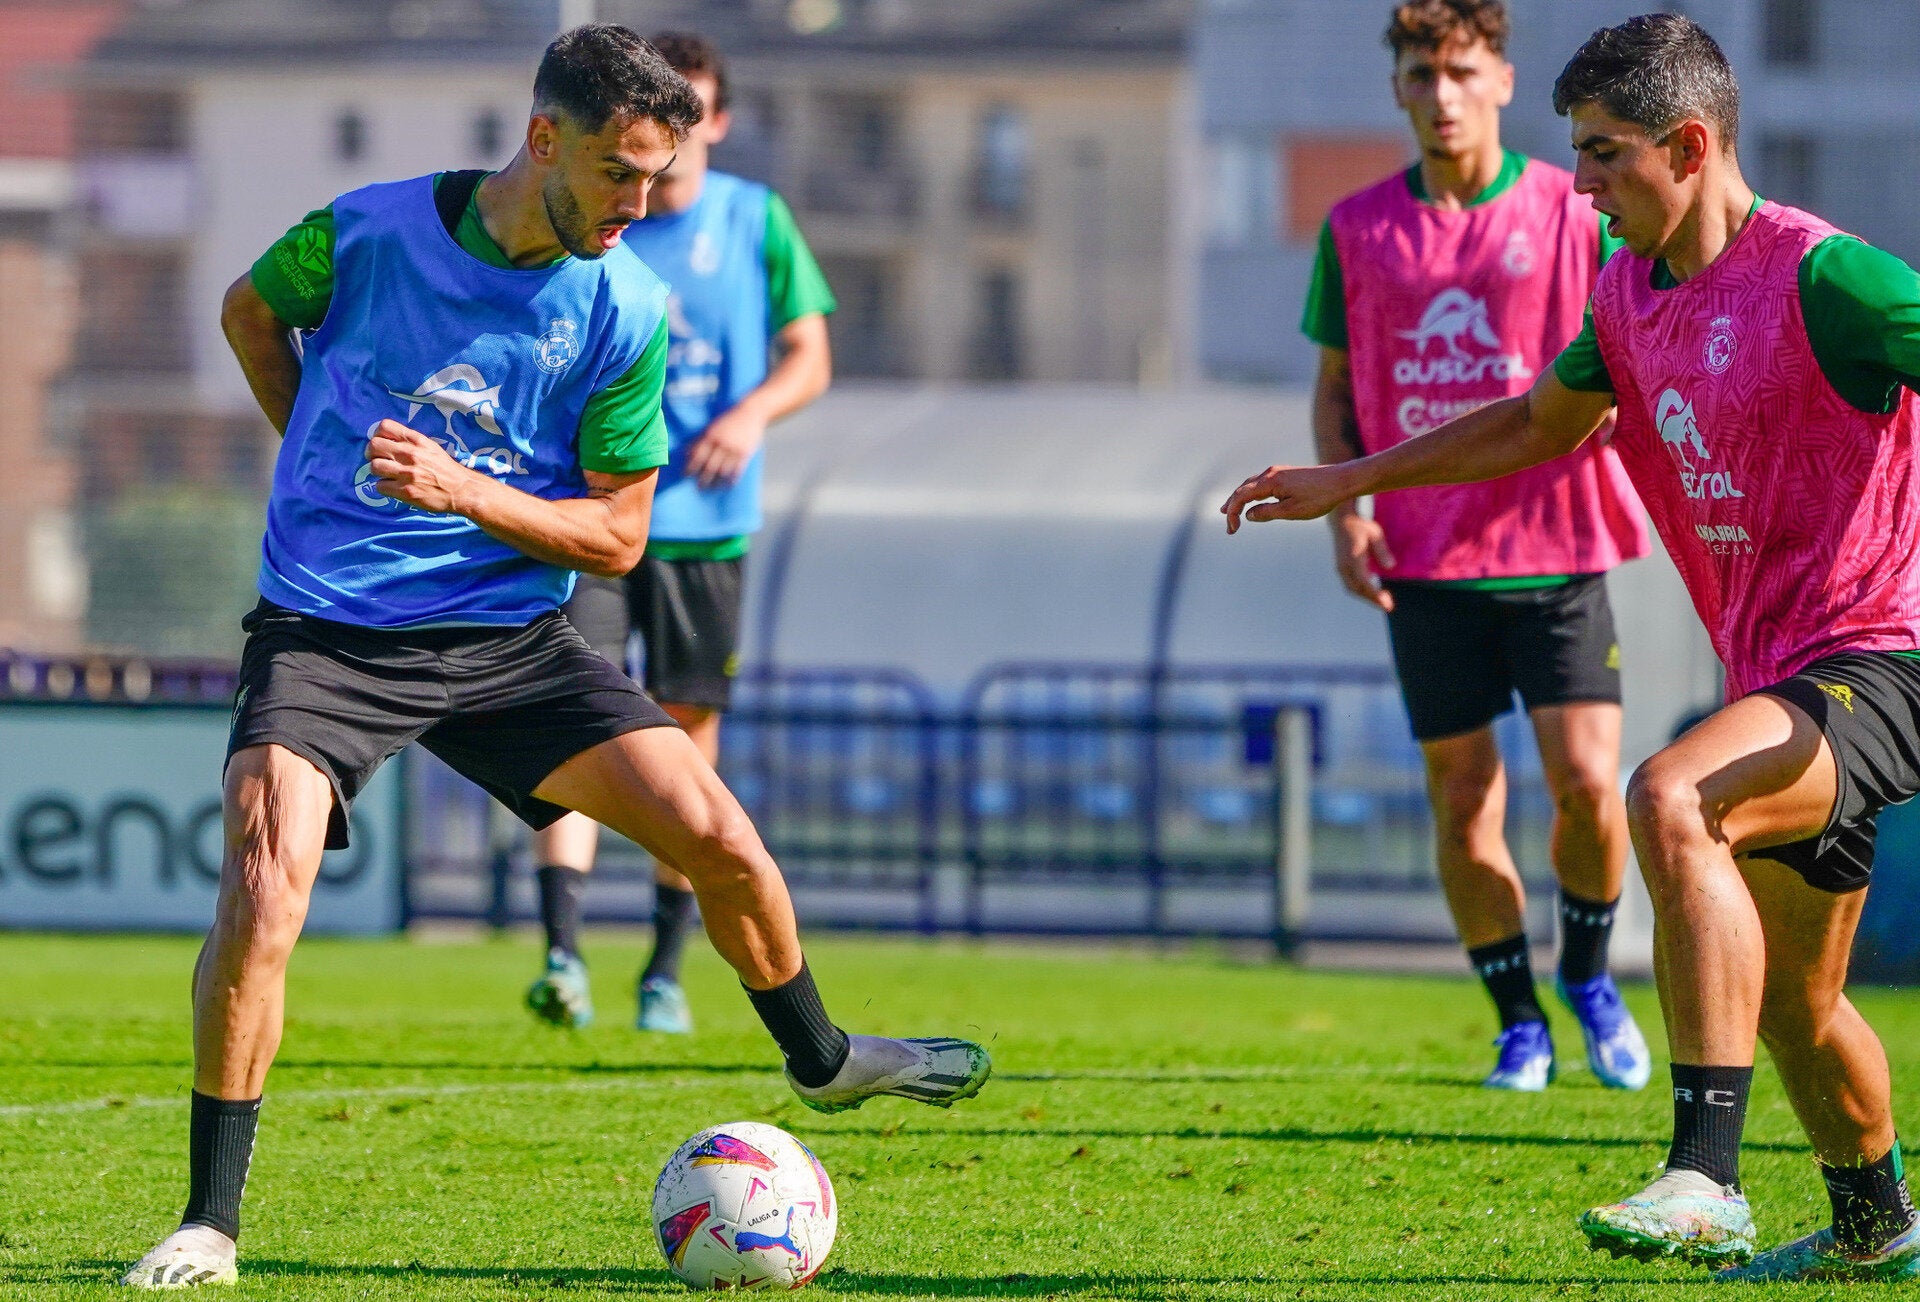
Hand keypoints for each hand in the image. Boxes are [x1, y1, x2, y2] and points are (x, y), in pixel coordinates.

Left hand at [364, 420, 476, 513]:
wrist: (461, 489)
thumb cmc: (445, 468)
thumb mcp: (430, 447)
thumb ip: (410, 441)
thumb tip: (388, 440)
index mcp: (416, 440)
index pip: (384, 426)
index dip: (378, 435)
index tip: (381, 444)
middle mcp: (410, 454)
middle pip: (374, 445)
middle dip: (371, 453)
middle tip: (377, 460)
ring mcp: (407, 473)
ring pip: (374, 466)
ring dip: (377, 472)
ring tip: (387, 475)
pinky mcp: (406, 491)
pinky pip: (380, 486)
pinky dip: (384, 487)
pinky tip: (393, 487)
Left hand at [684, 404, 767, 488]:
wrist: (751, 413)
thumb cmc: (729, 420)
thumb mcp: (712, 427)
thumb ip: (699, 439)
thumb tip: (686, 453)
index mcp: (711, 436)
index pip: (698, 455)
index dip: (691, 466)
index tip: (685, 475)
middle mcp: (722, 443)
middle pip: (710, 466)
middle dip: (703, 478)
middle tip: (699, 487)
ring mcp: (734, 449)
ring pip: (723, 471)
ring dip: (717, 482)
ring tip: (712, 488)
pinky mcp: (745, 453)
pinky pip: (737, 470)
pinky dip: (732, 479)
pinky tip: (728, 485)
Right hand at [1221, 463, 1357, 532]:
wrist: (1342, 481)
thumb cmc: (1319, 497)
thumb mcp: (1291, 511)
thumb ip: (1267, 513)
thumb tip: (1248, 515)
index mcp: (1270, 481)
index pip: (1241, 496)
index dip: (1233, 512)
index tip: (1232, 530)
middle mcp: (1271, 473)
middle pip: (1243, 488)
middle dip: (1233, 506)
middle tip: (1229, 525)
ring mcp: (1278, 472)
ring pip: (1252, 485)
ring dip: (1241, 499)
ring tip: (1232, 511)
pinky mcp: (1286, 474)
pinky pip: (1262, 484)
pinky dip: (1253, 494)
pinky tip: (1253, 502)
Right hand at [1330, 511, 1395, 611]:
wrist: (1342, 521)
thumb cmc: (1360, 526)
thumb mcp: (1375, 533)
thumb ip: (1381, 550)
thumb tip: (1390, 566)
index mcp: (1353, 557)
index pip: (1363, 580)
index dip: (1375, 593)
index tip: (1386, 601)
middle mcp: (1344, 565)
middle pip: (1357, 589)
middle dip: (1372, 600)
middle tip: (1389, 606)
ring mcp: (1341, 568)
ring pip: (1352, 589)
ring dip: (1367, 598)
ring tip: (1382, 603)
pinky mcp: (1341, 569)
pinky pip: (1350, 585)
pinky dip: (1361, 592)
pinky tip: (1372, 594)